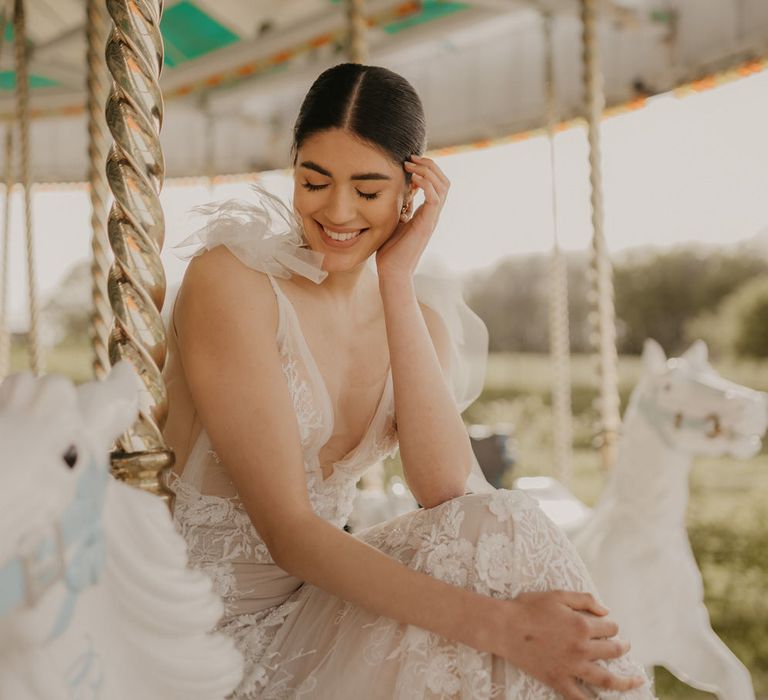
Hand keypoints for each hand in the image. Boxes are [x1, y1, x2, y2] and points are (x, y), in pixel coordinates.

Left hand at [375, 155, 449, 282]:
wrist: (392, 271)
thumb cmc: (390, 250)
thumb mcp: (394, 221)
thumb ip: (399, 207)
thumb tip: (397, 191)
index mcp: (426, 213)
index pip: (436, 184)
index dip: (426, 169)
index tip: (408, 161)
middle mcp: (432, 214)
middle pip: (443, 181)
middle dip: (429, 165)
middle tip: (410, 158)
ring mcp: (431, 219)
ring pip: (442, 187)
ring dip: (428, 171)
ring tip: (411, 165)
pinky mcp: (427, 224)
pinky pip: (434, 198)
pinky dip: (427, 185)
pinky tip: (414, 179)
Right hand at [488, 591, 646, 699]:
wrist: (505, 627)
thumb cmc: (529, 608)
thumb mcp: (558, 595)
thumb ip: (585, 600)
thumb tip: (606, 611)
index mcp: (582, 625)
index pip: (609, 628)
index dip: (612, 625)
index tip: (610, 625)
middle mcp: (581, 648)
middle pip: (611, 651)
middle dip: (621, 647)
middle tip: (625, 647)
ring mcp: (571, 667)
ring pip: (606, 679)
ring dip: (624, 681)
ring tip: (635, 681)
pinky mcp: (559, 680)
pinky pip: (580, 698)